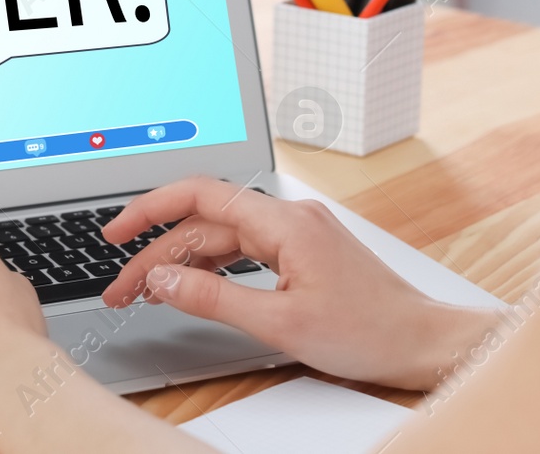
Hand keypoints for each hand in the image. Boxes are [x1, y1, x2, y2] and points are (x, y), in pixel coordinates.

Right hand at [100, 176, 496, 389]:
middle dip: (157, 253)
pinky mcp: (303, 250)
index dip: (150, 210)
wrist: (423, 343)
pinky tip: (192, 286)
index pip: (200, 196)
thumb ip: (213, 297)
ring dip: (181, 261)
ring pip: (222, 236)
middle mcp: (289, 217)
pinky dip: (212, 266)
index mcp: (284, 222)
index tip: (116, 234)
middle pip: (205, 222)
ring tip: (147, 293)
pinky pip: (244, 248)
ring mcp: (298, 232)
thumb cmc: (368, 332)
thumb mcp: (279, 322)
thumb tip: (162, 279)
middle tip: (123, 291)